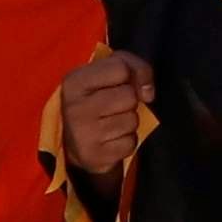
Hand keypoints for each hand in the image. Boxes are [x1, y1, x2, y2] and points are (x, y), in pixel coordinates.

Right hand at [58, 49, 153, 182]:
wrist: (77, 143)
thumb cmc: (98, 98)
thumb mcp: (108, 71)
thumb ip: (131, 65)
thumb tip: (148, 92)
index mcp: (74, 81)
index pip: (120, 68)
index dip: (130, 75)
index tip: (122, 83)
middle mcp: (75, 107)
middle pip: (129, 96)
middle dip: (129, 101)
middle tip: (112, 107)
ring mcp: (83, 134)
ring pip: (132, 120)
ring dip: (129, 122)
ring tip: (111, 123)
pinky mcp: (95, 157)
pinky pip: (131, 143)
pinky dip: (127, 141)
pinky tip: (111, 139)